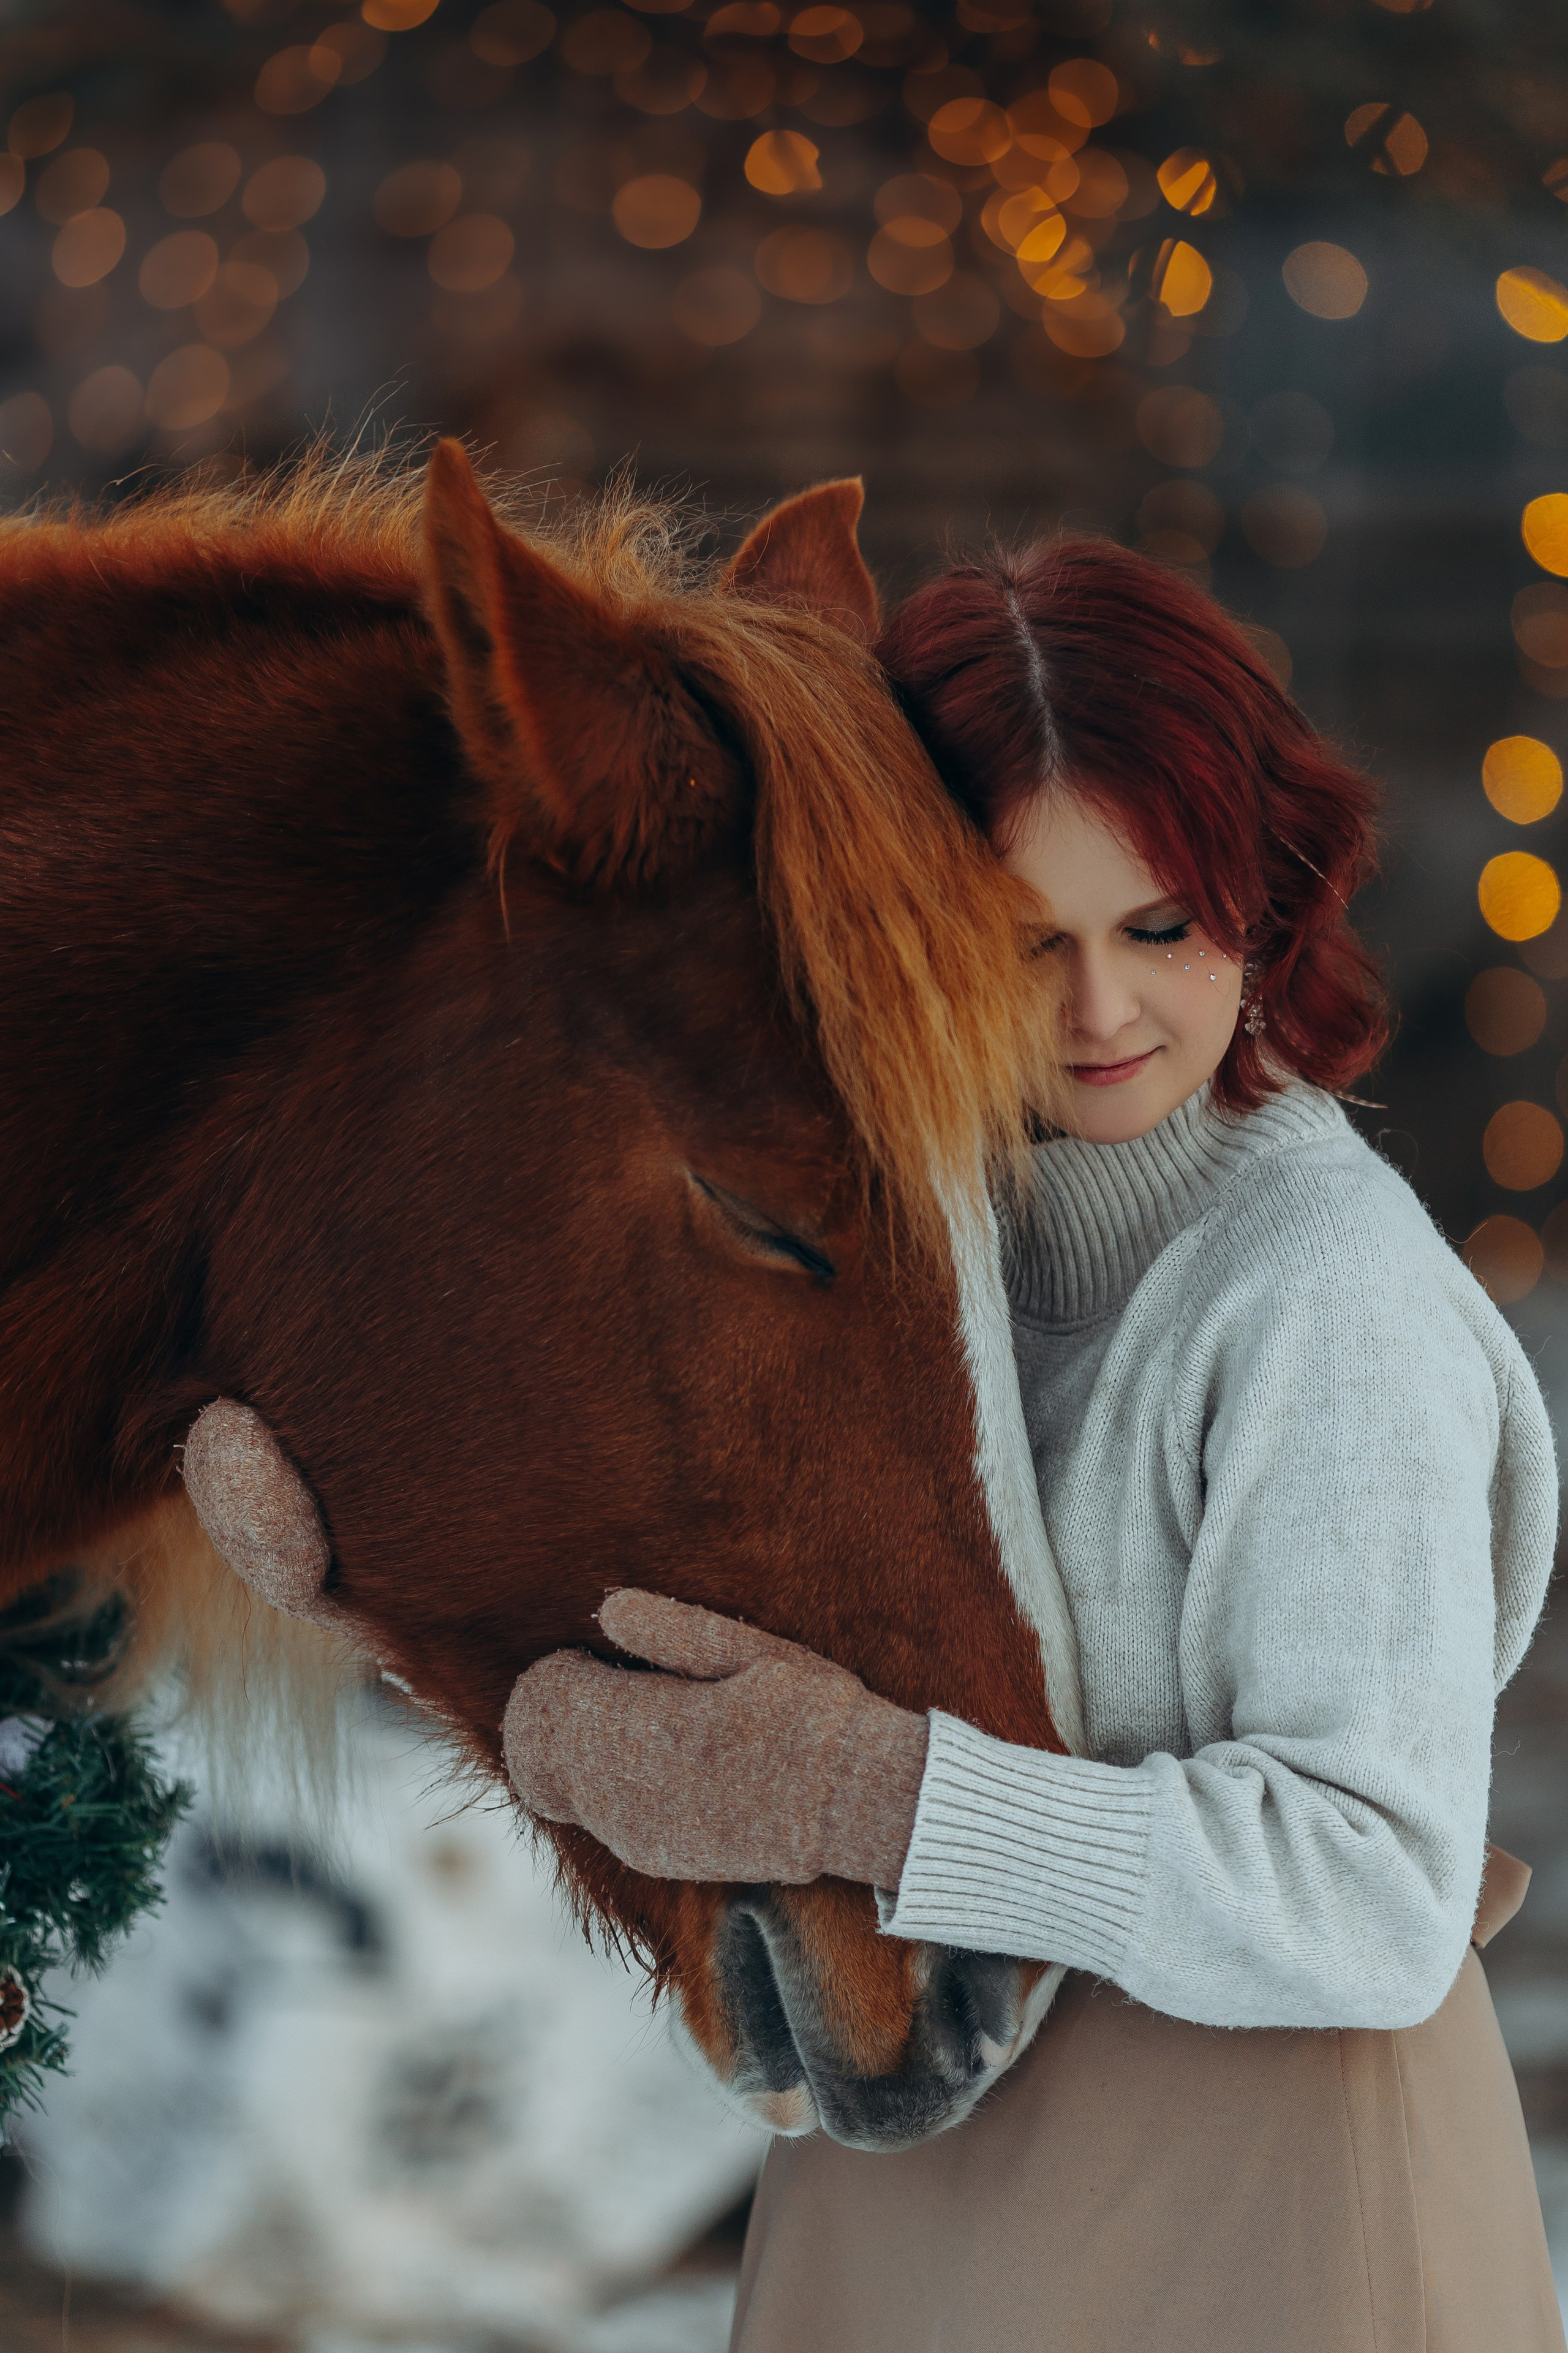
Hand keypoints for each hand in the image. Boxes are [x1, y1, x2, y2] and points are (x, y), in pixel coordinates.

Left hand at [502, 1589, 929, 1887]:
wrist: (861, 1806)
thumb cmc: (815, 1713)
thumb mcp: (754, 1652)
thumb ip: (674, 1630)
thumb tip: (606, 1609)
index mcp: (651, 1727)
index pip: (556, 1699)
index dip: (562, 1670)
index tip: (590, 1655)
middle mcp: (632, 1790)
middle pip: (551, 1748)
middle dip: (565, 1711)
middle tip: (602, 1680)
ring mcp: (641, 1832)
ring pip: (571, 1788)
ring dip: (584, 1750)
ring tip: (633, 1716)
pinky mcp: (659, 1858)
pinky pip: (602, 1820)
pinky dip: (608, 1787)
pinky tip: (650, 1763)